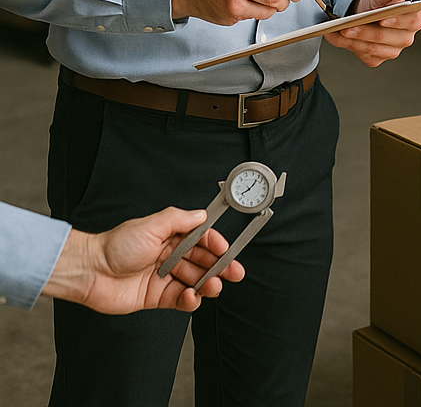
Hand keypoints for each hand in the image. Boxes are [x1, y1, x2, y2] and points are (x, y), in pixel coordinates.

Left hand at [42, 207, 245, 313]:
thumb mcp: (151, 225)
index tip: (227, 250)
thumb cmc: (116, 245)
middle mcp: (170, 256)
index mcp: (171, 236)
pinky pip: (180, 300)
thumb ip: (179, 220)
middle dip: (220, 267)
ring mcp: (164, 277)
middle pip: (202, 262)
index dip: (216, 244)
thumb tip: (202, 215)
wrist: (90, 272)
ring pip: (194, 281)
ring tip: (213, 286)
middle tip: (234, 272)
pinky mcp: (156, 298)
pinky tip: (191, 297)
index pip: (202, 239)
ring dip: (207, 284)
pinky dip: (190, 300)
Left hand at [324, 0, 420, 66]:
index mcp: (415, 18)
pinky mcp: (377, 58)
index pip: (412, 22)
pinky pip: (362, 54)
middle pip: (387, 37)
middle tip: (350, 26)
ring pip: (372, 48)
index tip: (382, 20)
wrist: (367, 6)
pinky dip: (346, 45)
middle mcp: (406, 37)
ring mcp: (392, 50)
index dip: (397, 21)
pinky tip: (337, 36)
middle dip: (366, 32)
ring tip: (340, 30)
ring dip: (353, 40)